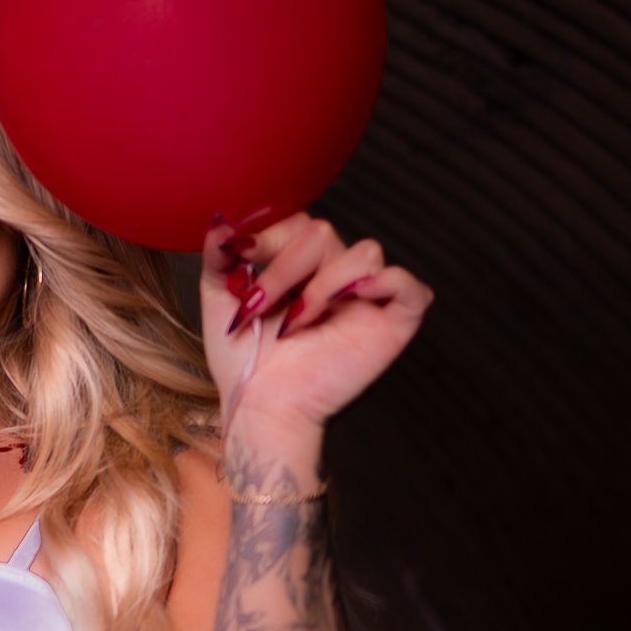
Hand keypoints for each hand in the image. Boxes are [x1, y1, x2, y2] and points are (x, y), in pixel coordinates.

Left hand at [198, 212, 433, 434]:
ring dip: (322, 283)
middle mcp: (335, 277)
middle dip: (283, 268)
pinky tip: (354, 297)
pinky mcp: (391, 326)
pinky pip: (412, 287)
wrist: (259, 407)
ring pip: (365, 251)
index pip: (298, 223)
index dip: (270, 236)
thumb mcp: (219, 303)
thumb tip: (219, 223)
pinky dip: (389, 282)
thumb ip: (217, 258)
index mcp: (301, 268)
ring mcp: (365, 300)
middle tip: (259, 306)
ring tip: (297, 321)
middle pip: (324, 233)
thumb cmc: (243, 362)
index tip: (241, 257)